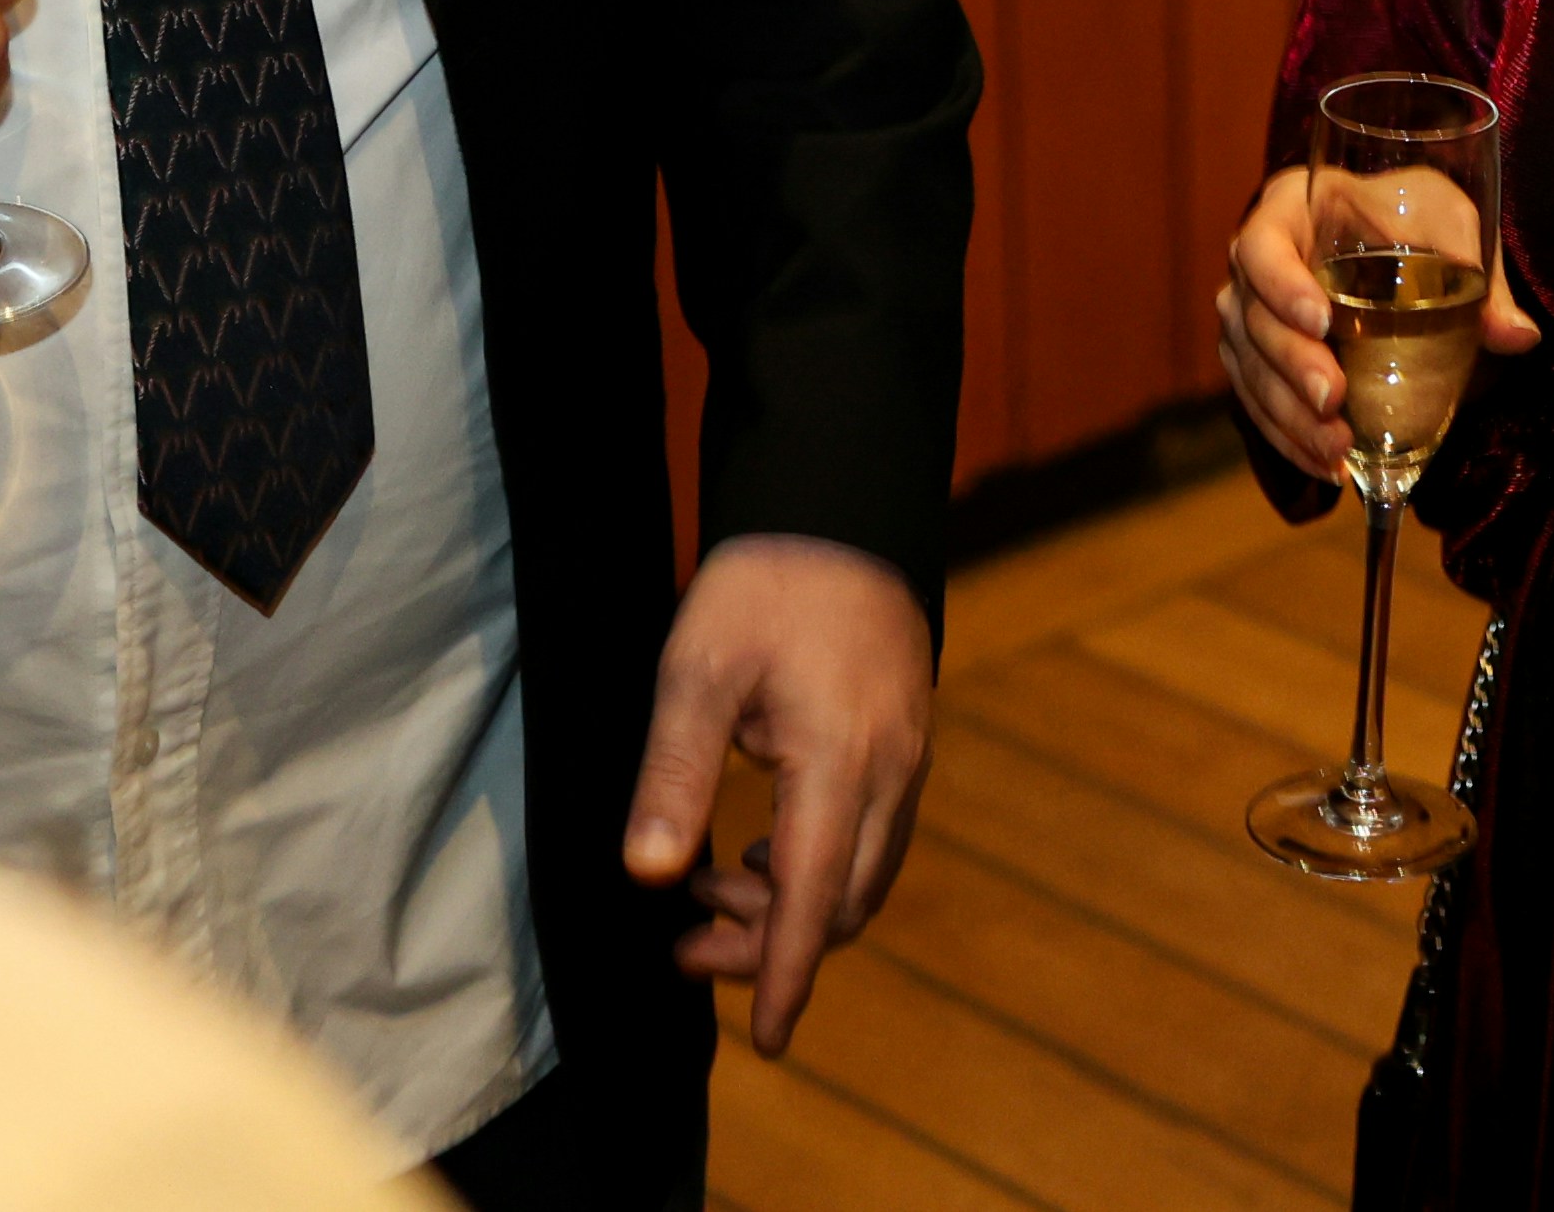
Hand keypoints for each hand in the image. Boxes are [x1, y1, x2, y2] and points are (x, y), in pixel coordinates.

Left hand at [621, 533, 933, 1054]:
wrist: (839, 511)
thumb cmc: (762, 585)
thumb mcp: (696, 670)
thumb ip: (673, 773)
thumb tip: (646, 875)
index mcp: (840, 762)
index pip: (814, 900)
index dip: (786, 975)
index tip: (771, 1043)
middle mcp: (890, 772)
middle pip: (843, 902)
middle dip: (770, 945)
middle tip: (685, 943)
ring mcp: (907, 758)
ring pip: (862, 874)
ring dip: (790, 905)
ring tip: (709, 886)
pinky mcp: (904, 742)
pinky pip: (872, 836)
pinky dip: (816, 866)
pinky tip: (757, 848)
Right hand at [1215, 163, 1543, 487]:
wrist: (1391, 230)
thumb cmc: (1411, 212)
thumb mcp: (1448, 220)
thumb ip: (1477, 272)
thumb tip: (1519, 336)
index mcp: (1289, 210)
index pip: (1262, 246)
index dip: (1282, 286)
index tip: (1322, 321)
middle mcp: (1255, 265)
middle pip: (1252, 320)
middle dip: (1292, 367)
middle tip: (1334, 400)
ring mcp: (1250, 317)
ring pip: (1251, 372)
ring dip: (1290, 417)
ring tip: (1337, 452)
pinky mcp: (1258, 363)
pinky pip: (1260, 406)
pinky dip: (1291, 440)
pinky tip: (1330, 468)